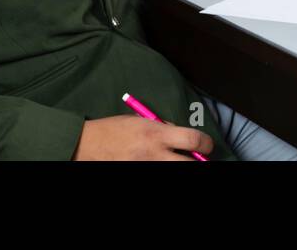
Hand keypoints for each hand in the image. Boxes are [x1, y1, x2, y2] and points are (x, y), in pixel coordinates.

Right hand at [72, 114, 214, 160]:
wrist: (89, 145)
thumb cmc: (116, 129)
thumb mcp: (142, 121)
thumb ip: (163, 128)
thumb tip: (181, 135)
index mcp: (156, 134)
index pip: (192, 140)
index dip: (206, 143)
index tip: (207, 145)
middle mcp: (154, 153)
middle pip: (189, 164)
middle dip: (199, 162)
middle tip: (199, 159)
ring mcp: (146, 167)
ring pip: (175, 171)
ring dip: (179, 165)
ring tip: (176, 160)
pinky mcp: (138, 174)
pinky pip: (159, 174)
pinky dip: (163, 169)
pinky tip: (161, 163)